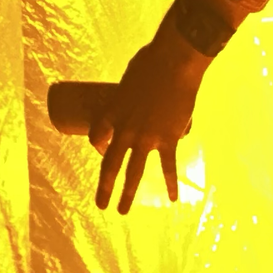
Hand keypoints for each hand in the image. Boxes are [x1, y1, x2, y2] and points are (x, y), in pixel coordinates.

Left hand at [89, 20, 209, 212]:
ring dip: (127, 194)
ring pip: (133, 172)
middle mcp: (125, 130)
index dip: (98, 145)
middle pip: (110, 164)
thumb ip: (134, 90)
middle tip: (101, 204)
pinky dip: (171, 184)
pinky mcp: (167, 138)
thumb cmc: (152, 61)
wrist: (175, 62)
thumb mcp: (131, 75)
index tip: (103, 150)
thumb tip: (143, 93)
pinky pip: (168, 167)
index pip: (97, 136)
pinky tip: (173, 199)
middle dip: (104, 187)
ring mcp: (146, 137)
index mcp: (112, 112)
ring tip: (122, 211)